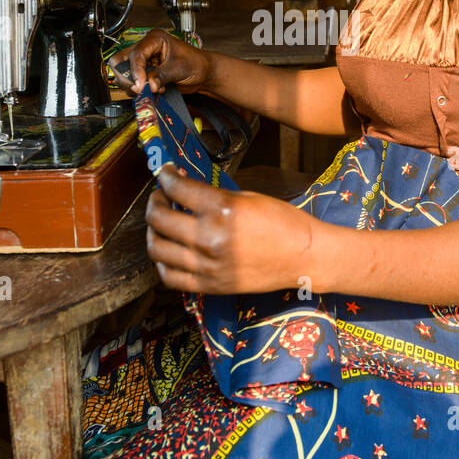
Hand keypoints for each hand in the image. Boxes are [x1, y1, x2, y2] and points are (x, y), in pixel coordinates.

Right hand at [107, 29, 212, 95]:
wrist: (204, 73)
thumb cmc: (197, 63)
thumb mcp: (180, 68)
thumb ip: (162, 76)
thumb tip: (149, 84)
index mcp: (155, 39)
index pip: (136, 53)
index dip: (136, 71)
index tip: (140, 85)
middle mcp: (146, 48)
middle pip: (121, 61)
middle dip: (126, 77)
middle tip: (137, 89)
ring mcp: (144, 61)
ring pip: (123, 72)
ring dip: (132, 85)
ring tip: (148, 90)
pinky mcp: (144, 73)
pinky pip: (131, 81)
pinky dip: (138, 89)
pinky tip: (153, 90)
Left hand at [144, 163, 313, 293]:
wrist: (305, 258)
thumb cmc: (283, 222)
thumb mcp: (247, 197)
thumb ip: (213, 195)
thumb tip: (184, 188)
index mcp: (223, 210)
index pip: (178, 188)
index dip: (165, 175)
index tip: (164, 172)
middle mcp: (210, 238)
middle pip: (160, 218)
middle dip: (155, 201)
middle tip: (160, 195)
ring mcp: (207, 265)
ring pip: (157, 248)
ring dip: (153, 230)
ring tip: (160, 222)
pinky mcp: (210, 285)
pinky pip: (170, 277)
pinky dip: (162, 261)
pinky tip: (167, 250)